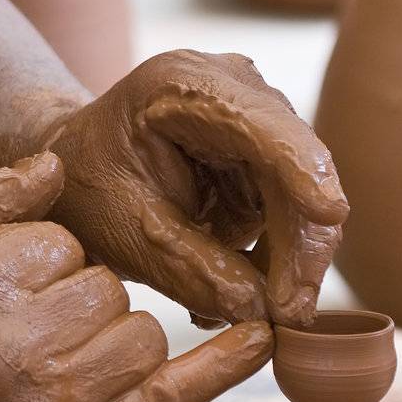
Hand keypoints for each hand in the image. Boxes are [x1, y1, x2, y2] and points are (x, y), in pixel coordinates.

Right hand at [0, 152, 272, 401]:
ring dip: (113, 337)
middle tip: (31, 330)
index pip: (57, 238)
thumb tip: (53, 162)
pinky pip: (173, 395)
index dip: (39, 257)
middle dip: (77, 296)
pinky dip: (222, 365)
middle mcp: (23, 341)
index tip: (9, 287)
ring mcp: (62, 400)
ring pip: (138, 332)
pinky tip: (257, 338)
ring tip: (59, 362)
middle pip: (103, 284)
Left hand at [47, 49, 349, 328]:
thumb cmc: (86, 186)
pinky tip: (232, 279)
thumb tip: (264, 310)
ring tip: (234, 301)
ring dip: (279, 257)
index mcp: (183, 87)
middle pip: (293, 167)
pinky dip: (266, 250)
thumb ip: (192, 269)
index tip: (329, 215)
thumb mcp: (124, 232)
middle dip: (297, 246)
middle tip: (289, 315)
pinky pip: (284, 207)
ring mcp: (251, 114)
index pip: (262, 126)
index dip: (301, 168)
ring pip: (297, 195)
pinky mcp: (260, 147)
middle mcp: (231, 86)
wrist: (72, 165)